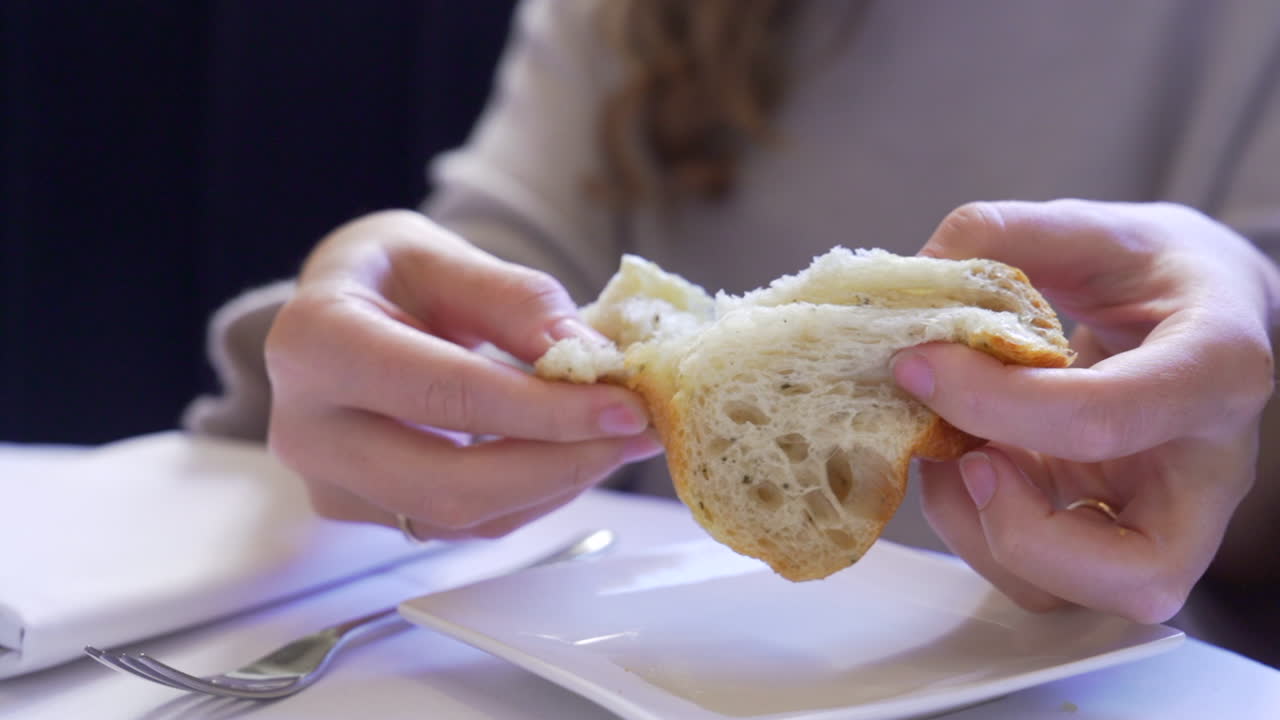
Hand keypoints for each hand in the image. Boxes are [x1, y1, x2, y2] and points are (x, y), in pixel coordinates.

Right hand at [264, 210, 660, 539]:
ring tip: (617, 436)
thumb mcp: (442, 255)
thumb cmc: (385, 275)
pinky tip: (571, 454)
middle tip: (637, 430)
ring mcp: (330, 483)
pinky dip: (531, 495)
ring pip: (460, 516)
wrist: (334, 314)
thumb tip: (589, 355)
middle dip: (559, 464)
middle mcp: (307, 427)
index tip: (624, 406)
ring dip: (555, 483)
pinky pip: (461, 526)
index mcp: (316, 342)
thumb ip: (512, 300)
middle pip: (448, 482)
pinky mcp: (364, 513)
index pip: (442, 392)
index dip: (542, 410)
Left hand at [893, 200, 1277, 622]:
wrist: (1199, 305)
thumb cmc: (1151, 270)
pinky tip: (962, 461)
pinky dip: (981, 532)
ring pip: (1088, 595)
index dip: (994, 401)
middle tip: (968, 456)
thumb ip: (1001, 234)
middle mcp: (1207, 464)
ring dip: (986, 536)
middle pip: (1141, 571)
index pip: (1109, 415)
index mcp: (1216, 365)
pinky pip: (1047, 577)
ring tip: (949, 450)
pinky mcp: (1117, 531)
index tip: (918, 364)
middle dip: (1022, 530)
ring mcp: (1166, 512)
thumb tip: (916, 274)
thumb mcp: (1089, 226)